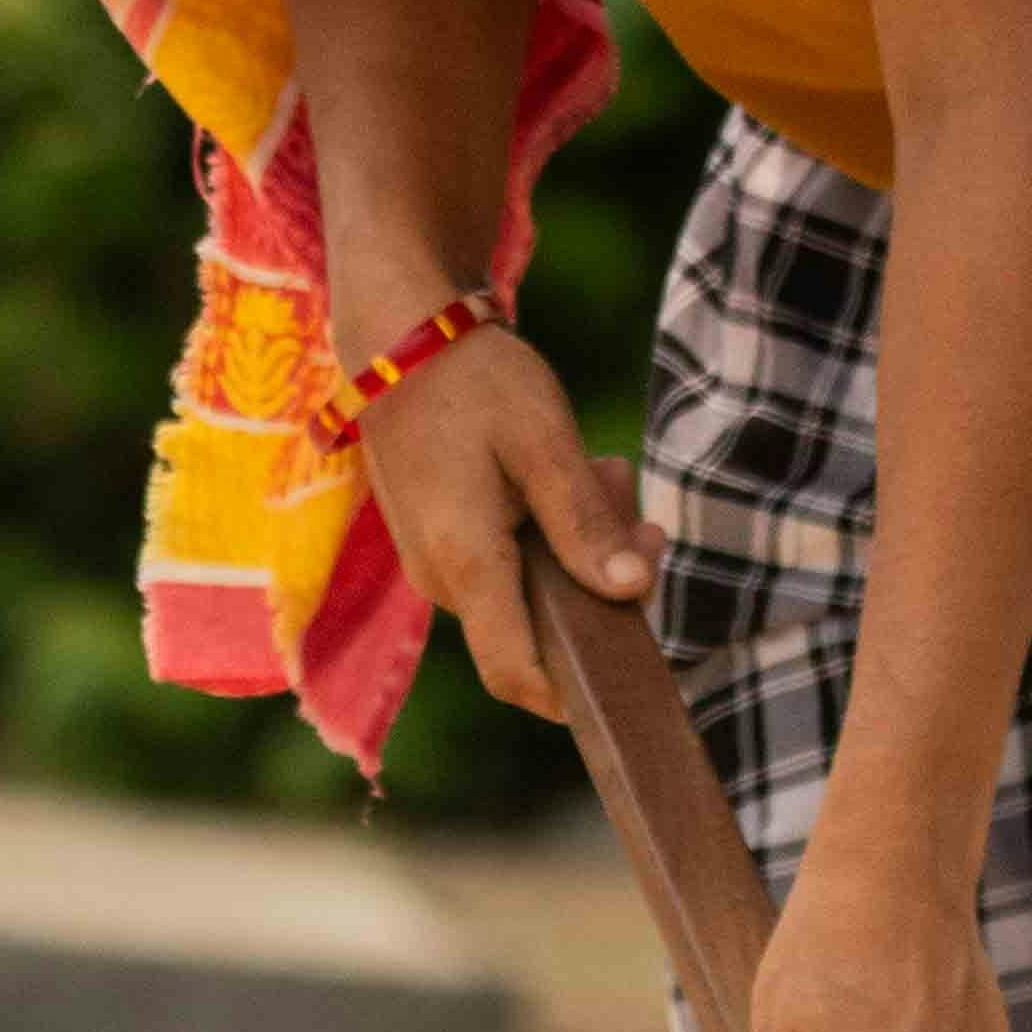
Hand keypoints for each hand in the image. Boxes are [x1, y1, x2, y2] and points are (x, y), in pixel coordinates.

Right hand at [352, 325, 653, 717]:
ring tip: (599, 470)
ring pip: (529, 592)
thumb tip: (630, 592)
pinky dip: (547, 532)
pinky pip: (506, 565)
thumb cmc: (474, 381)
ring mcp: (433, 564)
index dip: (573, 695)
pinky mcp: (435, 543)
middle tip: (634, 506)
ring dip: (578, 547)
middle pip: (540, 627)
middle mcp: (442, 580)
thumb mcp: (544, 442)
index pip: (515, 673)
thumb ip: (585, 524)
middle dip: (601, 581)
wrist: (397, 337)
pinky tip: (562, 474)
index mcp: (465, 562)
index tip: (632, 673)